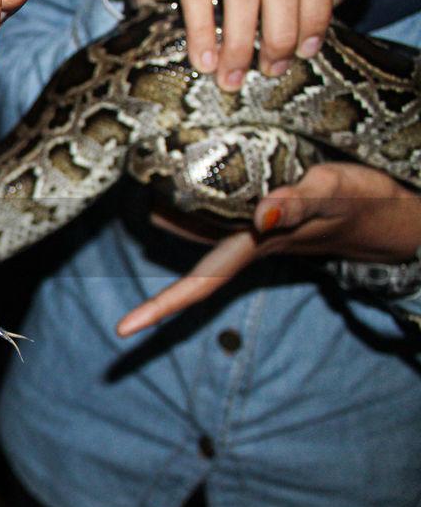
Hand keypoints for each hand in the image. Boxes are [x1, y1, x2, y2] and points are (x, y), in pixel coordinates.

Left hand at [117, 163, 420, 335]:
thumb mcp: (335, 195)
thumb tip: (261, 215)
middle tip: (118, 202)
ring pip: (196, 228)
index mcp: (253, 247)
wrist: (389, 211)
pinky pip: (217, 207)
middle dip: (151, 235)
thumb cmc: (362, 202)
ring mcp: (252, 228)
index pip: (197, 285)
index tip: (123, 331)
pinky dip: (193, 194)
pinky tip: (177, 175)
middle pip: (185, 254)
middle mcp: (244, 242)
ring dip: (167, 213)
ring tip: (136, 185)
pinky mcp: (262, 209)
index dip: (160, 308)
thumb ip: (299, 204)